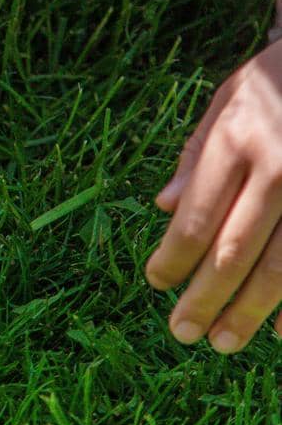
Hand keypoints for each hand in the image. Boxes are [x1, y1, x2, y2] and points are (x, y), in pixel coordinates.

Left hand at [146, 40, 281, 352]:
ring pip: (280, 268)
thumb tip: (162, 207)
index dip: (173, 258)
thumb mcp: (227, 101)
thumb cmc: (276, 82)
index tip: (155, 283)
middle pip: (234, 251)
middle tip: (182, 332)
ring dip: (249, 313)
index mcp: (237, 142)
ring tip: (223, 342)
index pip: (196, 217)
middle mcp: (278, 170)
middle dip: (203, 298)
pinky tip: (281, 333)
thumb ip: (195, 156)